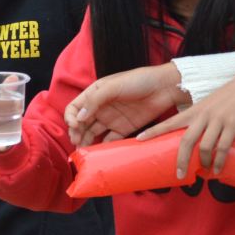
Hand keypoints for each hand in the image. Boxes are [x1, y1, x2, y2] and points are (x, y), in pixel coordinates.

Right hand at [65, 63, 187, 146]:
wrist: (164, 88)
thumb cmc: (139, 81)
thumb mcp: (114, 86)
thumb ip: (95, 100)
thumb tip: (78, 118)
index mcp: (95, 93)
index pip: (74, 108)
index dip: (70, 117)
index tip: (74, 126)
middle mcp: (100, 107)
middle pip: (81, 123)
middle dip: (76, 134)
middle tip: (77, 144)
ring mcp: (111, 119)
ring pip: (92, 133)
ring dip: (86, 142)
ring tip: (83, 152)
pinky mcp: (123, 129)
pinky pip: (109, 141)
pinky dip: (102, 147)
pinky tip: (99, 154)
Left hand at [135, 75, 234, 178]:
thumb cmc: (226, 99)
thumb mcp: (207, 106)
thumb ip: (197, 120)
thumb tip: (189, 142)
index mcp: (193, 111)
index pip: (169, 122)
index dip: (154, 131)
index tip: (139, 139)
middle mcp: (203, 115)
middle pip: (186, 140)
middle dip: (181, 160)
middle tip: (178, 175)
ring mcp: (218, 120)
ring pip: (204, 146)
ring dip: (203, 163)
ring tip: (203, 172)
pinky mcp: (233, 125)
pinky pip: (223, 147)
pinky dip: (219, 162)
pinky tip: (218, 170)